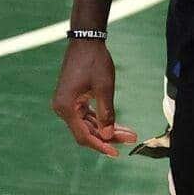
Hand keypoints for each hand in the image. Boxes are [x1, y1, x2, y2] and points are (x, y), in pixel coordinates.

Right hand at [51, 39, 137, 157]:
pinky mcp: (74, 100)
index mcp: (66, 107)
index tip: (116, 153)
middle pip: (87, 131)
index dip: (100, 145)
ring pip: (89, 125)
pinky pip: (88, 116)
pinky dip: (102, 121)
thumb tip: (107, 136)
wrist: (86, 41)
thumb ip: (106, 114)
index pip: (83, 135)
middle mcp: (62, 108)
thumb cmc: (94, 62)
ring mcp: (67, 104)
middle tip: (130, 139)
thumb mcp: (104, 89)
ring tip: (129, 134)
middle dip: (108, 137)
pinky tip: (117, 126)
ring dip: (107, 130)